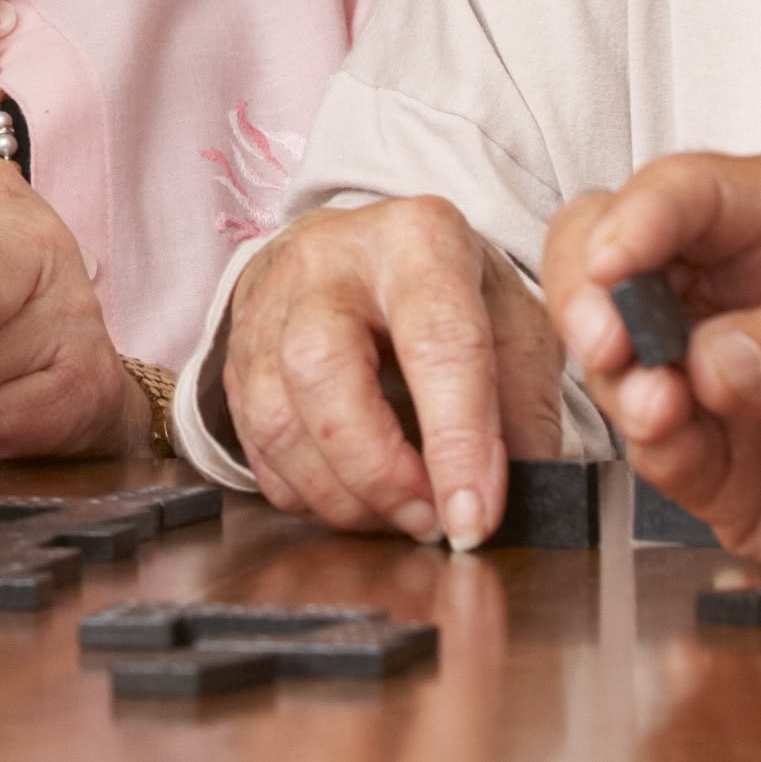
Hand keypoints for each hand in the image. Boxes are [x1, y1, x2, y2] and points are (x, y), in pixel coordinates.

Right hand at [213, 195, 561, 547]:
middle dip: (378, 469)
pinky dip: (303, 493)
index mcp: (418, 240)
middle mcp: (330, 261)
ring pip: (277, 416)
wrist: (364, 253)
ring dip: (339, 493)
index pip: (437, 343)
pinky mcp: (237, 354)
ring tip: (396, 514)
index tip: (472, 521)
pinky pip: (253, 445)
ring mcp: (270, 305)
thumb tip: (519, 495)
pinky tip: (351, 498)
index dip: (457, 442)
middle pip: (324, 369)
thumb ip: (522, 408)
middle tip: (427, 521)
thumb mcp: (512, 323)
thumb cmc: (448, 292)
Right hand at [543, 152, 760, 570]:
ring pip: (610, 349)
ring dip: (617, 374)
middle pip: (606, 252)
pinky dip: (651, 438)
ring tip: (654, 399)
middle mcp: (721, 284)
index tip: (615, 257)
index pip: (683, 192)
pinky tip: (669, 431)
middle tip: (603, 333)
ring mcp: (698, 364)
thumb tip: (708, 361)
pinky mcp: (698, 446)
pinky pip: (649, 438)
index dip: (638, 216)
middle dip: (590, 290)